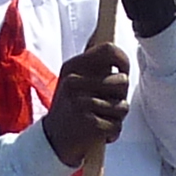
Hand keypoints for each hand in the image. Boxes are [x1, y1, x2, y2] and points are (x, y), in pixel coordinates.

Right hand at [43, 41, 133, 162]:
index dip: (123, 61)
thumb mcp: (73, 80)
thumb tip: (103, 34)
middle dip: (120, 98)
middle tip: (105, 106)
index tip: (123, 72)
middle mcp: (75, 82)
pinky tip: (98, 134)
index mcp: (73, 67)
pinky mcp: (88, 123)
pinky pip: (117, 126)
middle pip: (122, 82)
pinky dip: (112, 134)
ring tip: (100, 120)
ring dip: (116, 118)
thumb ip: (91, 62)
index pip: (109, 50)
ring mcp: (80, 102)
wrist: (52, 141)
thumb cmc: (70, 108)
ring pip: (122, 107)